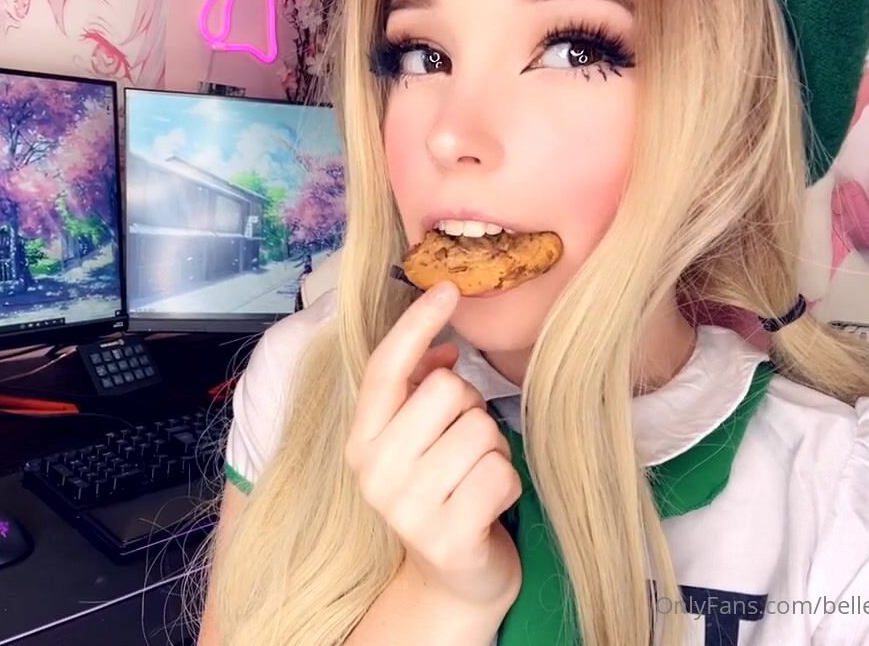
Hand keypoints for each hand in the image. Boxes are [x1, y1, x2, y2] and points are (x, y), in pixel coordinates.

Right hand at [345, 281, 521, 611]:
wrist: (452, 579)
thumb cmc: (441, 493)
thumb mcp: (417, 441)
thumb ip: (419, 393)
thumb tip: (444, 348)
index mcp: (360, 441)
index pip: (386, 369)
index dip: (416, 324)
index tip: (447, 289)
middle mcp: (374, 472)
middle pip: (448, 391)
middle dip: (472, 409)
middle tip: (464, 444)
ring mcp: (407, 507)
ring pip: (481, 430)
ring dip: (493, 449)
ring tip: (475, 477)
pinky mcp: (447, 536)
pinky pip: (500, 472)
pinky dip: (507, 483)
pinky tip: (488, 505)